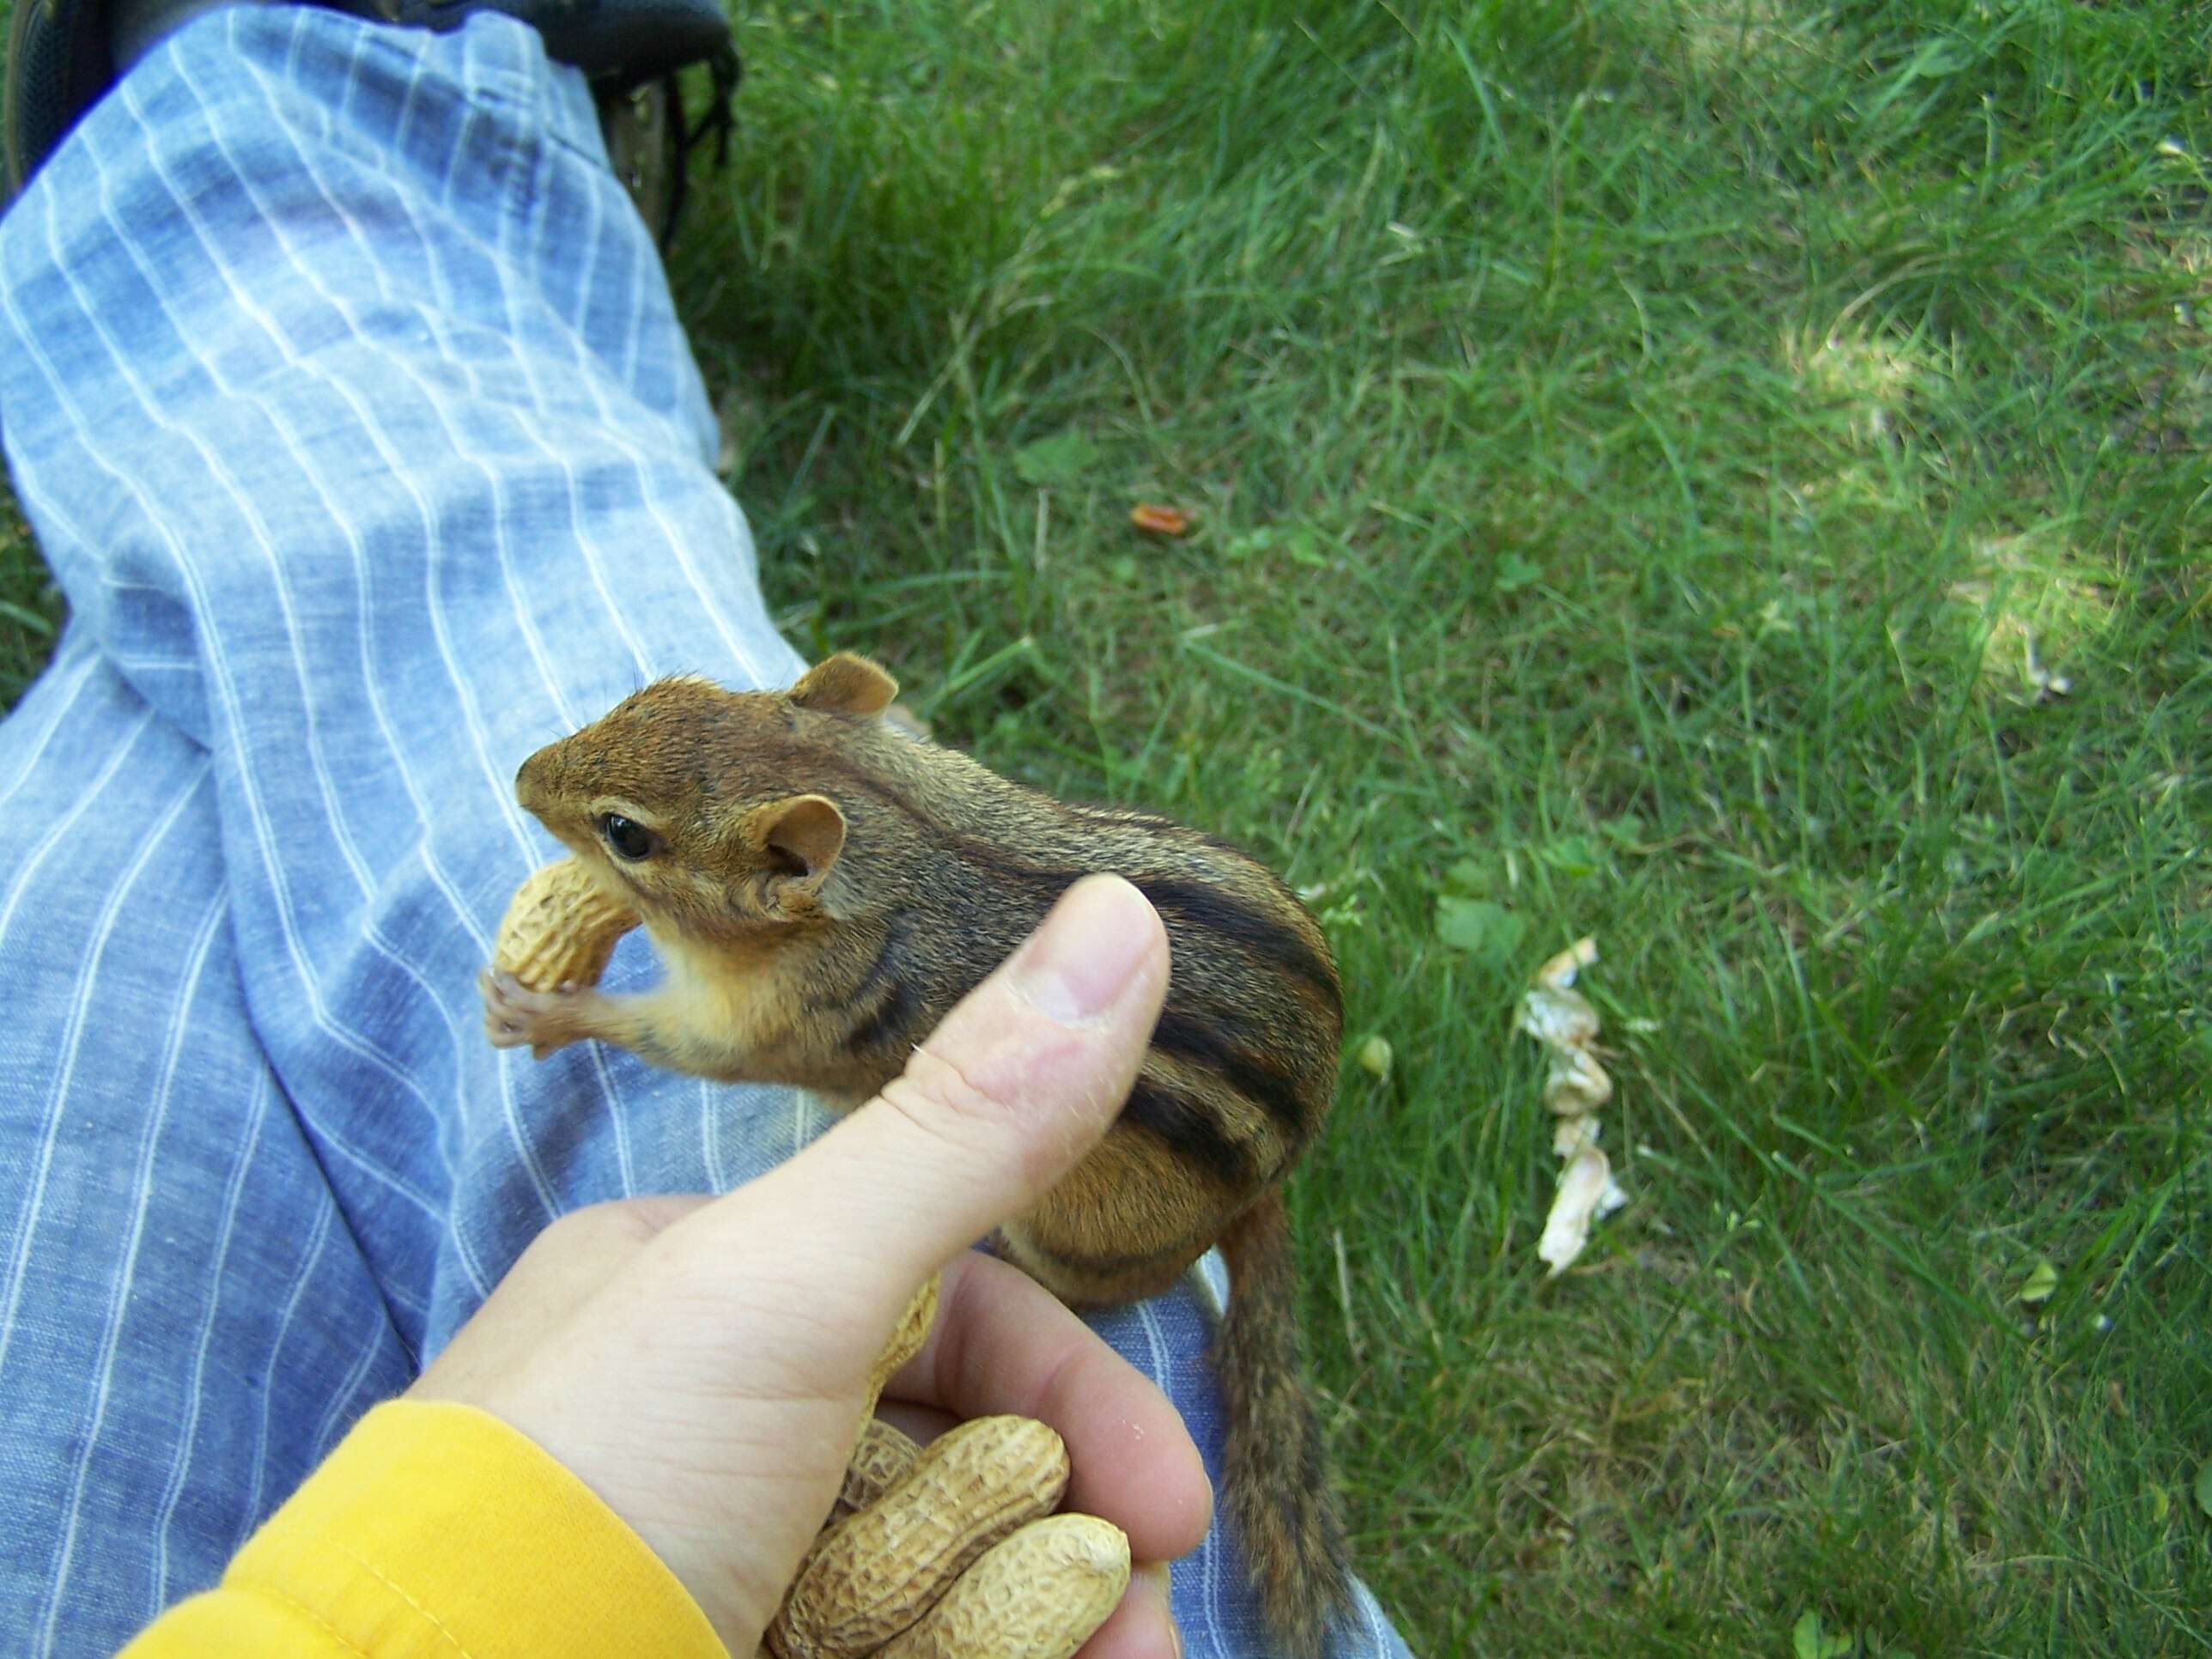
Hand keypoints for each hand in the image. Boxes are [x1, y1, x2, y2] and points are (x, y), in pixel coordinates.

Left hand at [413, 875, 1206, 1657]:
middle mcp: (709, 1425)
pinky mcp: (716, 1643)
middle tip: (1148, 1623)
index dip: (1074, 1399)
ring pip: (929, 1573)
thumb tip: (1125, 910)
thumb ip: (964, 1125)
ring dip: (1041, 1619)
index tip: (1171, 1503)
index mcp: (708, 1295)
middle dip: (1073, 1535)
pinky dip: (966, 1656)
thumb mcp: (791, 1283)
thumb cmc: (597, 1479)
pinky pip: (884, 1642)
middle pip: (953, 1459)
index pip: (944, 1314)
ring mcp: (710, 1553)